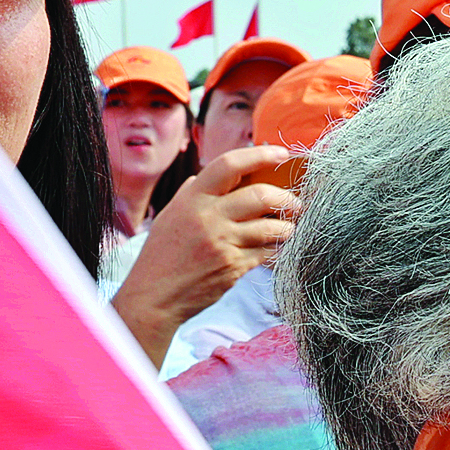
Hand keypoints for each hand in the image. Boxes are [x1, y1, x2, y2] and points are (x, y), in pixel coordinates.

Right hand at [114, 143, 301, 362]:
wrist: (154, 296)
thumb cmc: (163, 254)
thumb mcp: (171, 215)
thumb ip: (193, 194)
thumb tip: (212, 175)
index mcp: (192, 198)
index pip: (229, 164)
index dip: (259, 155)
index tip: (280, 153)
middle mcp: (208, 217)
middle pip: (260, 196)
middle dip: (286, 197)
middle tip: (295, 202)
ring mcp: (223, 243)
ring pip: (271, 227)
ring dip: (287, 227)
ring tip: (289, 228)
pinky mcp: (234, 267)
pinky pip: (267, 252)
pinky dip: (276, 248)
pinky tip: (275, 247)